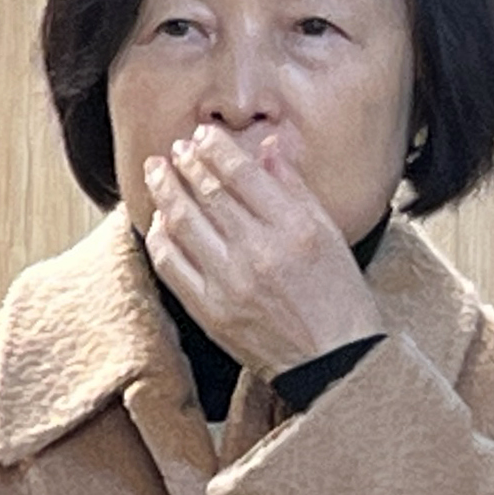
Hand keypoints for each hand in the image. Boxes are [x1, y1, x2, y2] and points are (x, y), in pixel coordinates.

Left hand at [138, 124, 385, 379]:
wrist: (332, 358)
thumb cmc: (337, 293)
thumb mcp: (329, 233)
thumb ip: (294, 188)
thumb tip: (268, 146)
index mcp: (295, 228)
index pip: (242, 176)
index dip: (215, 150)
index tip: (200, 136)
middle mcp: (259, 252)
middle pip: (208, 195)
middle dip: (185, 165)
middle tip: (174, 149)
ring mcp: (229, 282)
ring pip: (183, 223)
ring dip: (165, 191)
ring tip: (156, 172)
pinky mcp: (208, 309)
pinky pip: (171, 263)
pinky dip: (161, 236)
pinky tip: (159, 220)